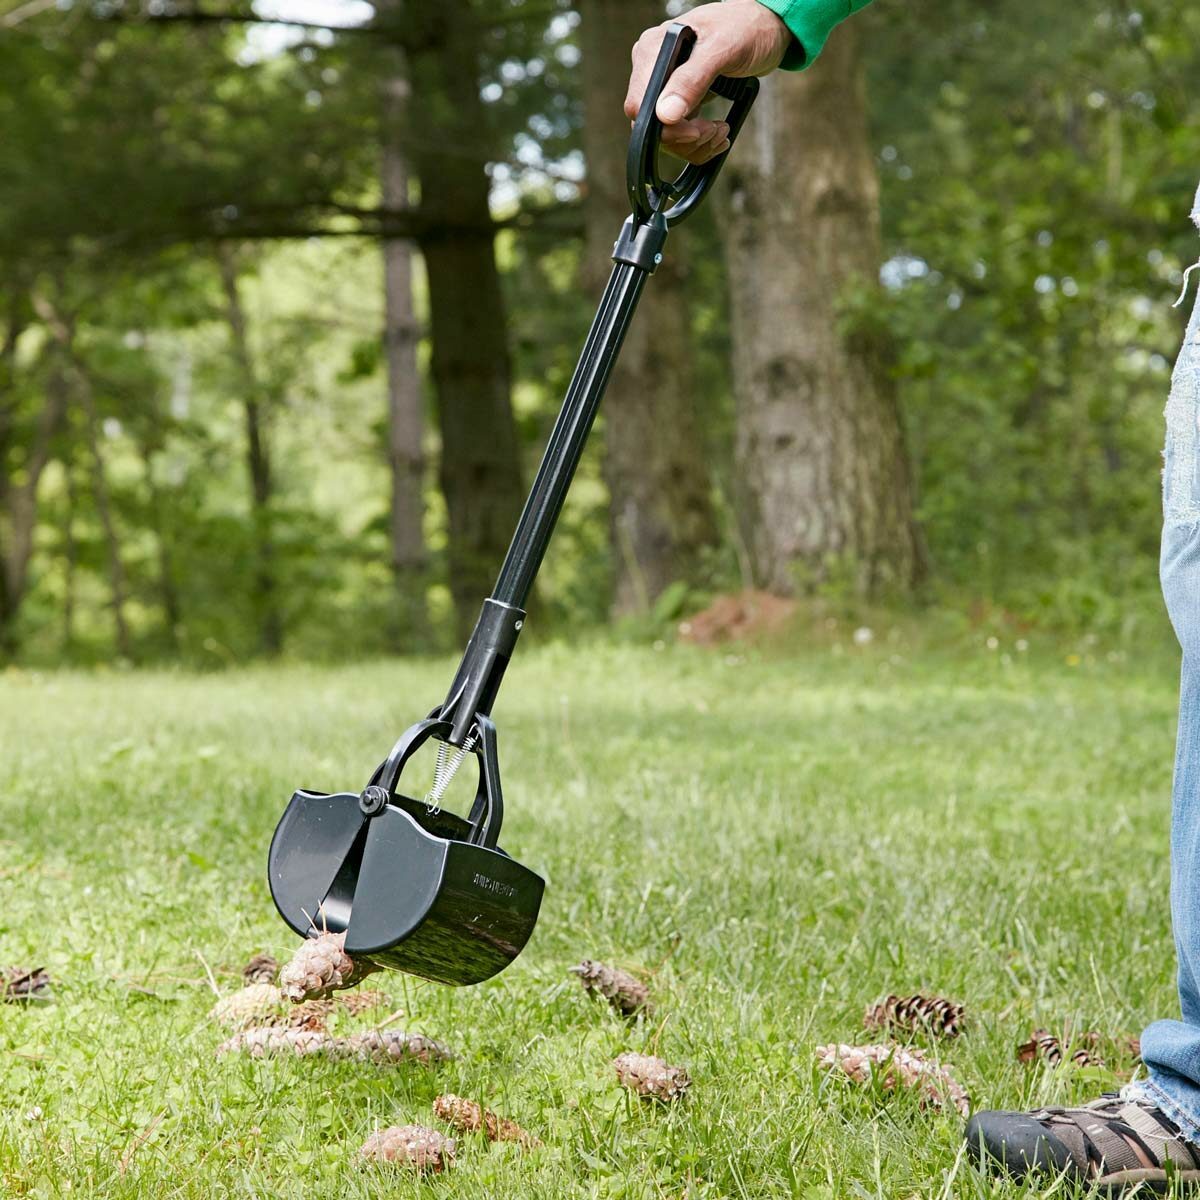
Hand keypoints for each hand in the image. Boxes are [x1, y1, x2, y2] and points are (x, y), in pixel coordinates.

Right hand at [624, 1, 791, 164]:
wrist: (765, 28)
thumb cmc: (746, 27)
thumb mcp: (722, 49)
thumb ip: (691, 80)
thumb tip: (665, 114)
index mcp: (653, 50)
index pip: (640, 105)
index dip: (665, 127)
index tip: (695, 131)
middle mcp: (653, 70)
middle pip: (652, 127)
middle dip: (685, 138)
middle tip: (714, 130)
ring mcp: (666, 87)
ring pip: (665, 137)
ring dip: (695, 144)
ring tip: (721, 130)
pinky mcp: (680, 100)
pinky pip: (679, 136)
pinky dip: (699, 144)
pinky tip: (718, 132)